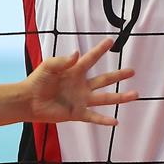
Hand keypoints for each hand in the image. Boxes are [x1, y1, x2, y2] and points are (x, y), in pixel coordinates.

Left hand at [21, 38, 136, 126]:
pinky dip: (104, 120)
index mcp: (75, 71)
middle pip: (104, 79)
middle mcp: (82, 85)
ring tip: (135, 95)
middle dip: (118, 75)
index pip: (91, 59)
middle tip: (132, 71)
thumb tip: (78, 53)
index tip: (111, 40)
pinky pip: (93, 116)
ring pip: (105, 98)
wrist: (28, 101)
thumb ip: (63, 60)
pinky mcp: (77, 113)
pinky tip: (115, 122)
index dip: (101, 50)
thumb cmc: (37, 81)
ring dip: (120, 97)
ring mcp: (81, 100)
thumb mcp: (48, 66)